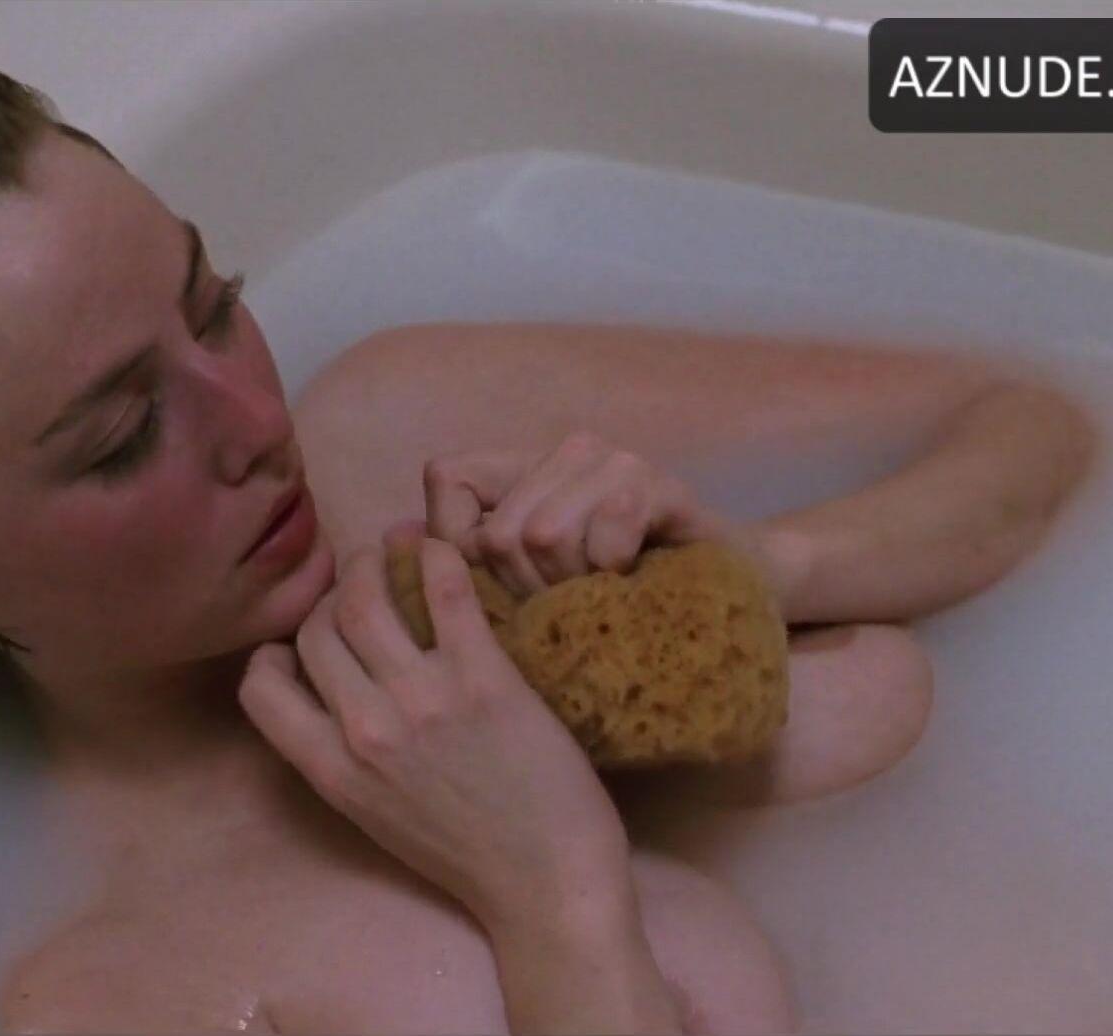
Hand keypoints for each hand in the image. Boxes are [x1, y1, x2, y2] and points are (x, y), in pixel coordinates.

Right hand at [239, 522, 631, 928]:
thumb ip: (342, 755)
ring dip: (377, 561)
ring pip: (366, 599)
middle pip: (317, 629)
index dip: (278, 650)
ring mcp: (423, 701)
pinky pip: (445, 592)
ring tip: (397, 550)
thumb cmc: (466, 854)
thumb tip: (330, 688)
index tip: (311, 639)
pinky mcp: (484, 680)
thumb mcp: (375, 815)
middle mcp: (365, 731)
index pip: (260, 686)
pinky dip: (437, 556)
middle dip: (336, 594)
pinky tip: (443, 551)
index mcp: (331, 771)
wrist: (547, 884)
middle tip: (367, 581)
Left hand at [422, 429, 761, 597]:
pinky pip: (608, 526)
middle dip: (527, 591)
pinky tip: (633, 577)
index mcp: (524, 471)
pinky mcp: (662, 485)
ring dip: (573, 587)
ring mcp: (614, 462)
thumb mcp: (528, 596)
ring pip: (544, 532)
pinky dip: (615, 570)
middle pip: (497, 530)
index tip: (498, 590)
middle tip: (569, 604)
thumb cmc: (611, 609)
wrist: (722, 603)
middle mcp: (565, 453)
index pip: (447, 478)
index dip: (457, 545)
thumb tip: (390, 558)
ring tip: (601, 594)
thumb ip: (466, 572)